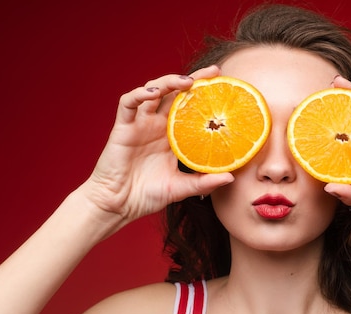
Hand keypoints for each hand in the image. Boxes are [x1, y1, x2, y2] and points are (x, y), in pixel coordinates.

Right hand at [81, 66, 233, 228]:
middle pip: (176, 94)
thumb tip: (231, 177)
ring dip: (168, 82)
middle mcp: (158, 125)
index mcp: (173, 136)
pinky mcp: (123, 127)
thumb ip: (204, 182)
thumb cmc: (147, 195)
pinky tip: (152, 93)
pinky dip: (139, 94)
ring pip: (153, 92)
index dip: (205, 95)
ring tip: (187, 82)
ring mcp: (140, 124)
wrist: (119, 205)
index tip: (226, 86)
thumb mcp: (181, 188)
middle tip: (213, 72)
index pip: (191, 108)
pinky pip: (128, 103)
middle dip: (194, 80)